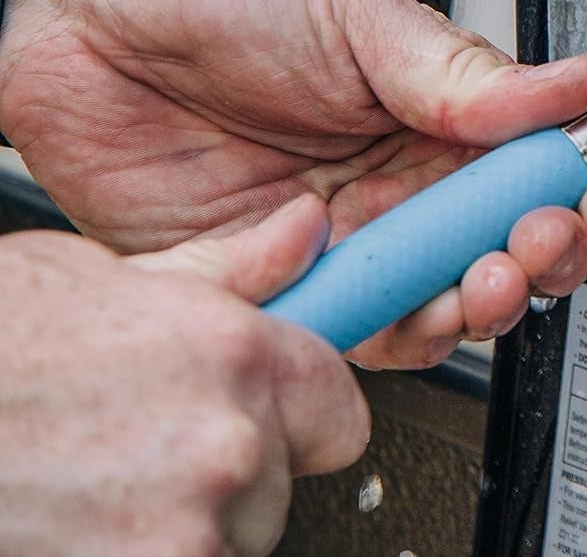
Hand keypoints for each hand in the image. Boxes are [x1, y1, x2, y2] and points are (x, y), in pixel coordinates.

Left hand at [0, 0, 586, 365]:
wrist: (75, 19)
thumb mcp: (354, 11)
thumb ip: (461, 68)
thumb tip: (570, 81)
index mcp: (433, 106)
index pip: (532, 159)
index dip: (585, 183)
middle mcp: (395, 177)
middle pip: (500, 242)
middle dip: (545, 252)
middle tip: (546, 236)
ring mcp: (339, 234)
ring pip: (434, 299)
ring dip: (477, 302)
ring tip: (484, 275)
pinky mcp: (272, 279)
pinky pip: (342, 331)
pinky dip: (376, 330)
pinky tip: (376, 284)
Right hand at [0, 198, 367, 556]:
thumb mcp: (106, 281)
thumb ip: (227, 273)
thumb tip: (305, 233)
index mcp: (231, 356)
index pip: (339, 409)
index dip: (299, 412)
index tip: (271, 416)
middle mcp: (224, 448)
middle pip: (281, 486)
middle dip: (226, 474)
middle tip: (141, 451)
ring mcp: (181, 540)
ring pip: (227, 545)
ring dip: (176, 530)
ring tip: (93, 493)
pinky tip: (75, 530)